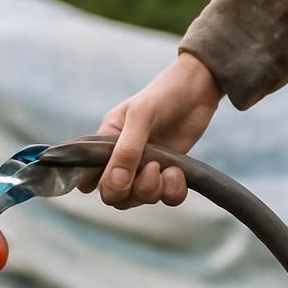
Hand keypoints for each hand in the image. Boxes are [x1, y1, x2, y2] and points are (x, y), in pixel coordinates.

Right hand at [80, 52, 222, 209]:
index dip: (100, 185)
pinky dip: (172, 191)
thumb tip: (116, 183)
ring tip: (164, 167)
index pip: (88, 177)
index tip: (119, 178)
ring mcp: (144, 168)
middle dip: (129, 191)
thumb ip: (126, 150)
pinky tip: (177, 171)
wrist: (198, 88)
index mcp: (105, 143)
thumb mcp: (140, 116)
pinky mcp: (167, 174)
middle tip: (149, 169)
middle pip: (113, 195)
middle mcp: (122, 159)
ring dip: (152, 189)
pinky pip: (165, 198)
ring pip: (138, 198)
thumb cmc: (163, 95)